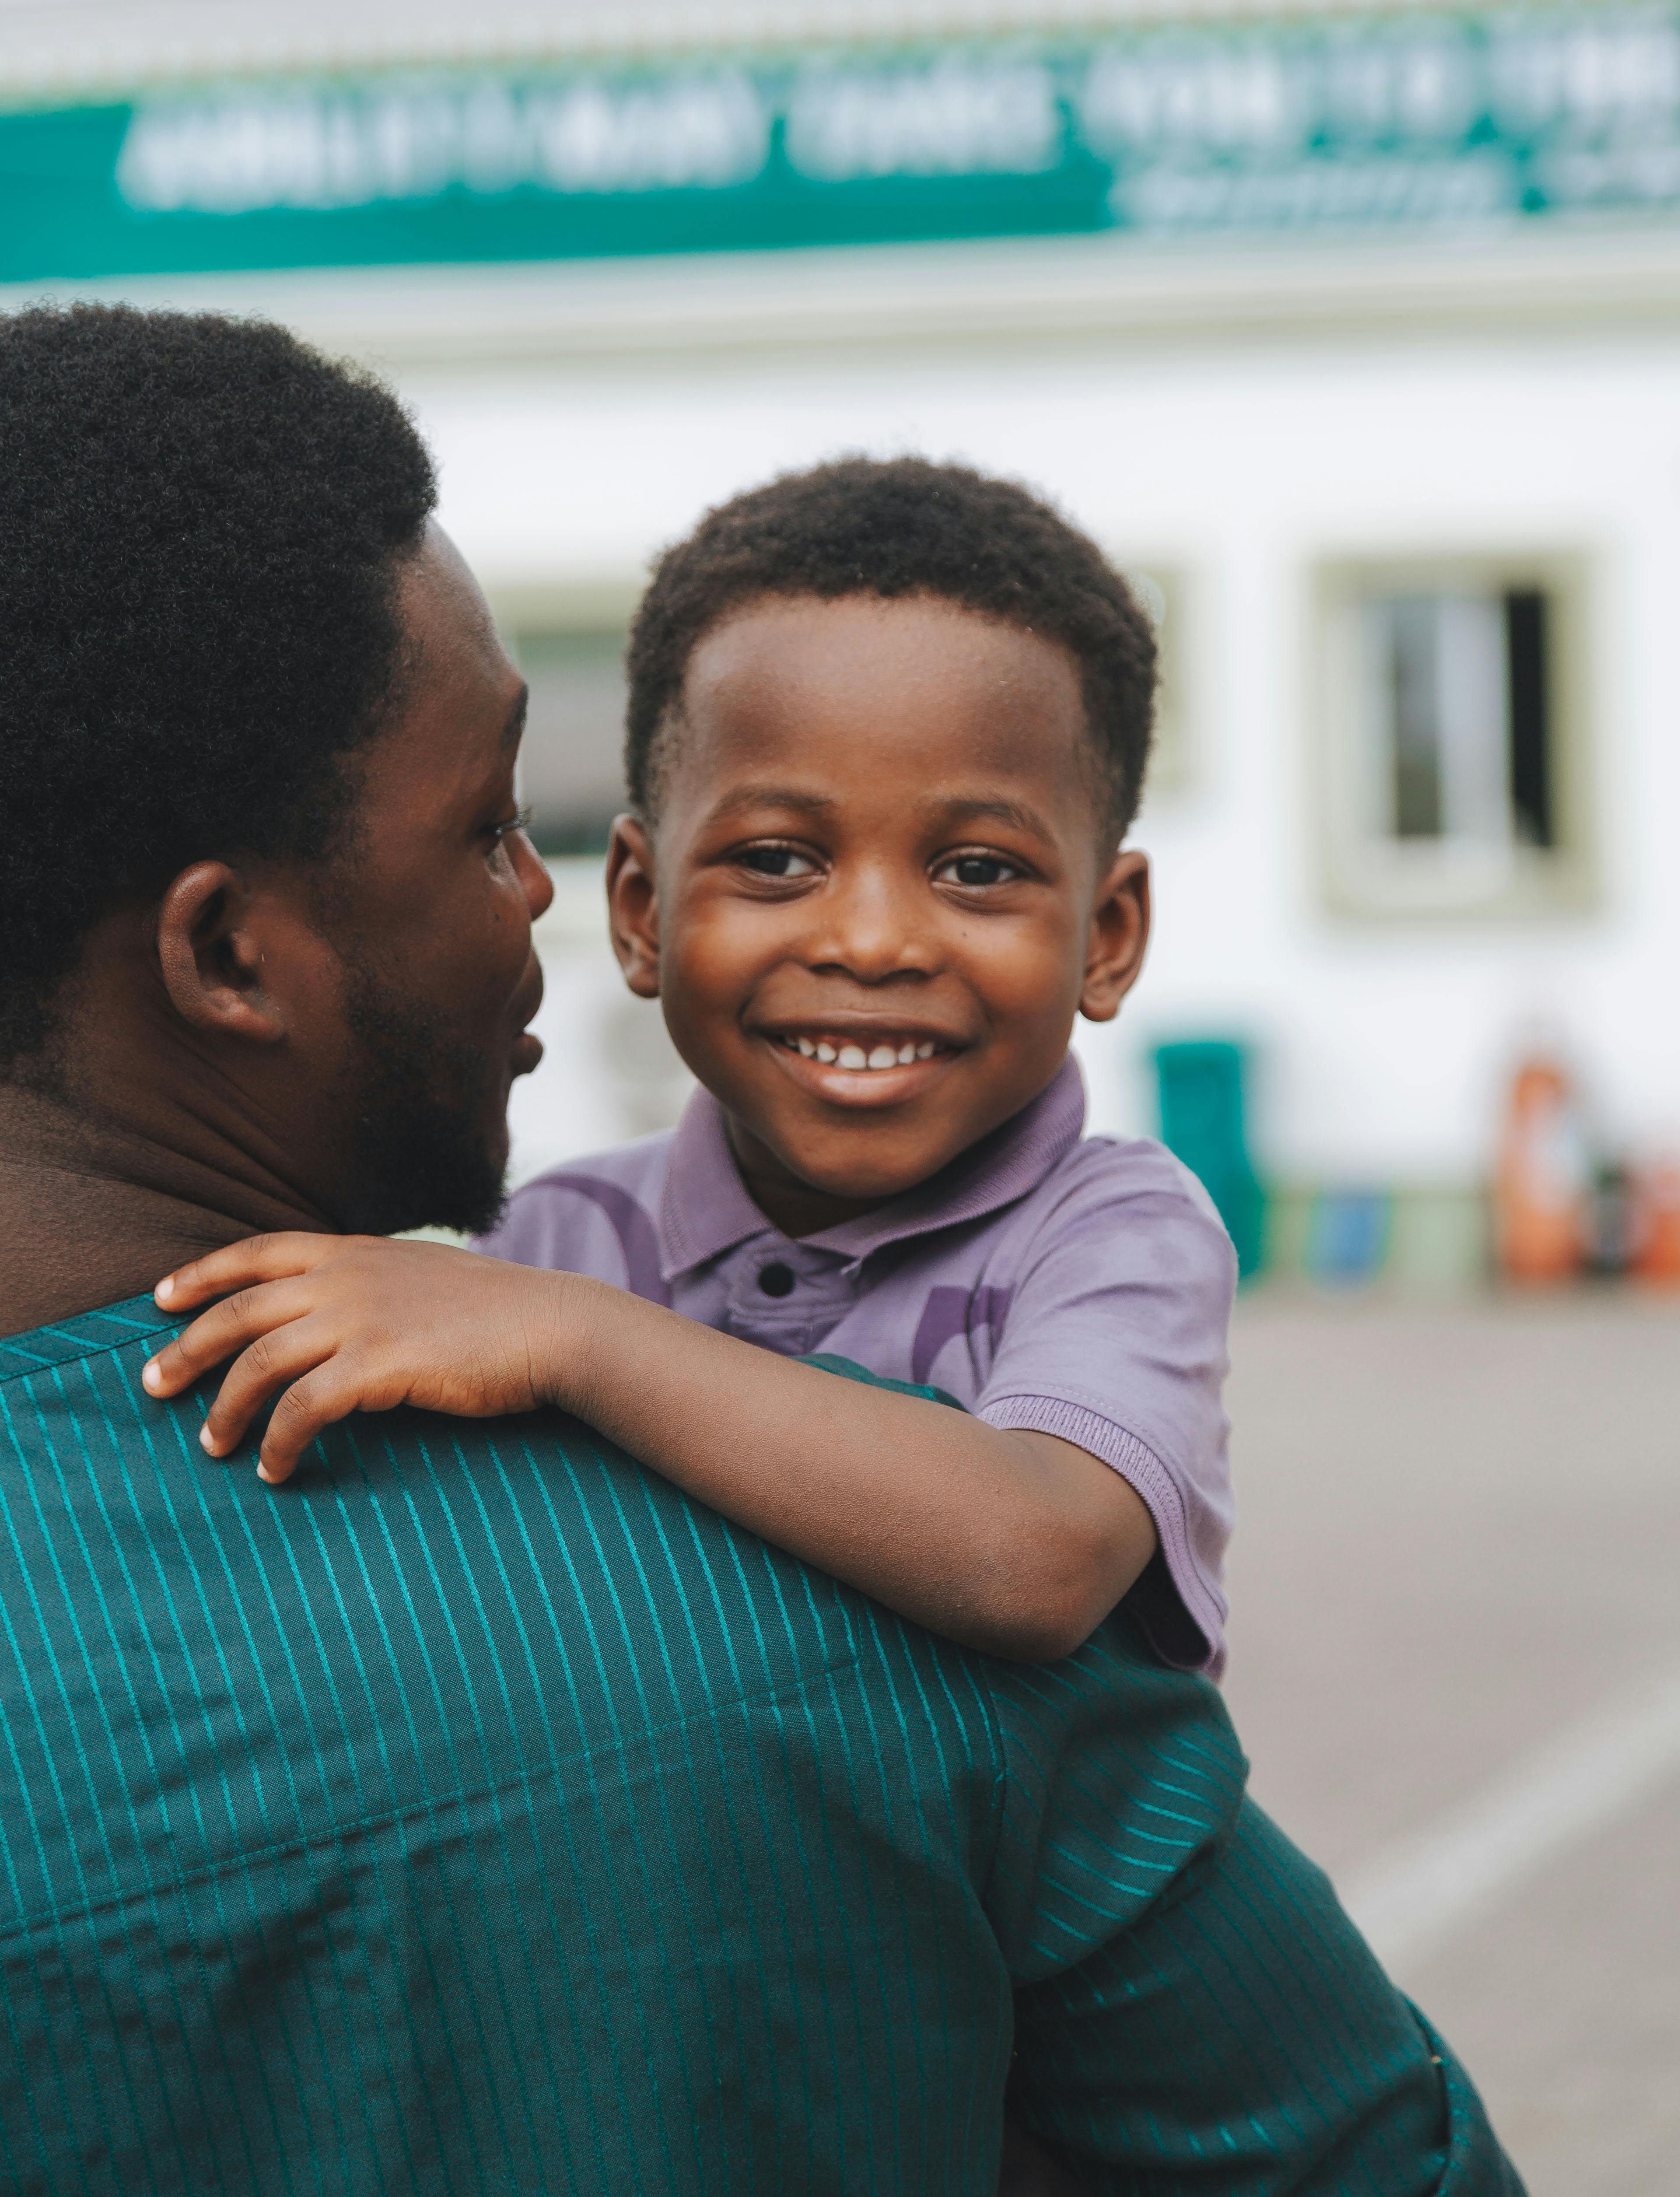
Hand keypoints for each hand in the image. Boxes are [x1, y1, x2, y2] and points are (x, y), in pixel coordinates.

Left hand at [141, 1233, 571, 1482]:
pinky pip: (305, 1408)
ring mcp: (363, 1316)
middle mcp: (349, 1276)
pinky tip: (276, 1469)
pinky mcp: (382, 1362)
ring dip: (226, 1408)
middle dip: (187, 1348)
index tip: (161, 1296)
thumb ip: (372, 1286)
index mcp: (356, 1251)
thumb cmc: (497, 1312)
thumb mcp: (421, 1277)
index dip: (203, 1273)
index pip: (259, 1251)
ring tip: (211, 1446)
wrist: (553, 1325)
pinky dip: (281, 1442)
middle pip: (241, 1309)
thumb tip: (336, 1320)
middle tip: (153, 1386)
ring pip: (261, 1360)